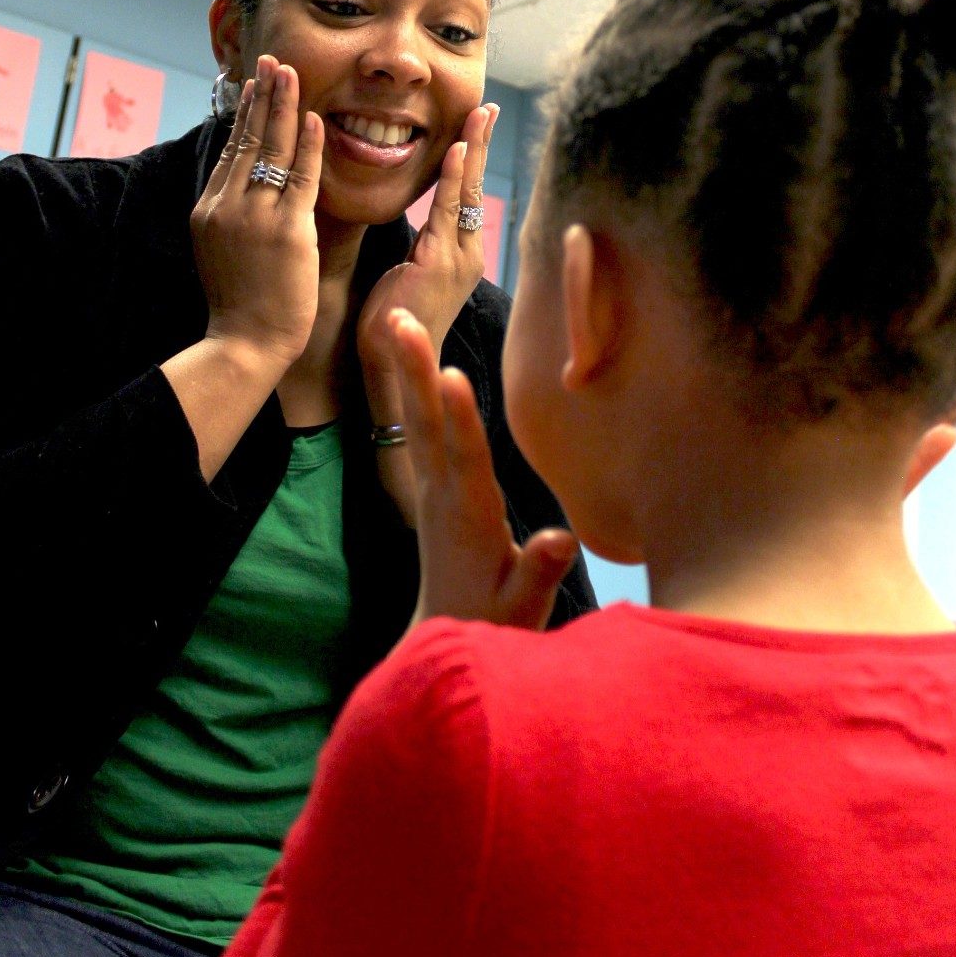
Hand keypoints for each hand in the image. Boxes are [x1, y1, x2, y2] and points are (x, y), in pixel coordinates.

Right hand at [190, 55, 323, 366]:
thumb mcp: (221, 253)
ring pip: (271, 149)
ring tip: (290, 71)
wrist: (244, 343)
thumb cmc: (240, 308)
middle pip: (247, 139)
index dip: (244, 116)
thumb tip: (240, 195)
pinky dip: (307, 146)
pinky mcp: (286, 231)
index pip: (231, 151)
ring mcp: (256, 216)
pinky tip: (314, 119)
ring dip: (283, 106)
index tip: (254, 86)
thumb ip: (230, 220)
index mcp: (209, 210)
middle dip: (261, 97)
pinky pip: (300, 178)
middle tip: (271, 60)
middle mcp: (228, 205)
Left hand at [357, 104, 498, 376]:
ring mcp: (457, 260)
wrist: (392, 363)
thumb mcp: (413, 275)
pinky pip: (448, 213)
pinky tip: (458, 152)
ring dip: (474, 151)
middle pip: (478, 188)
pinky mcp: (439, 265)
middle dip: (482, 145)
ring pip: (469, 194)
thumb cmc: (396, 323)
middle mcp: (468, 254)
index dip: (474, 160)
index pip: (469, 197)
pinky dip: (455, 180)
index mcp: (461, 256)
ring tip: (480, 114)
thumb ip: (425, 248)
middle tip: (488, 106)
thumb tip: (427, 229)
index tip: (477, 125)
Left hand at [390, 308, 578, 630]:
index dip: (462, 418)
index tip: (455, 375)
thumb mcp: (522, 608)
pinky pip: (419, 430)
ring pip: (418, 421)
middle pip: (428, 425)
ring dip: (409, 370)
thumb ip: (538, 571)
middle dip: (416, 371)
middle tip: (398, 319)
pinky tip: (414, 362)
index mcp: (470, 518)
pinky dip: (415, 392)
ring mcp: (432, 489)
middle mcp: (444, 495)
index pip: (466, 460)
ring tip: (396, 319)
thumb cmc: (492, 623)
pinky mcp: (431, 488)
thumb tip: (559, 539)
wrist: (443, 637)